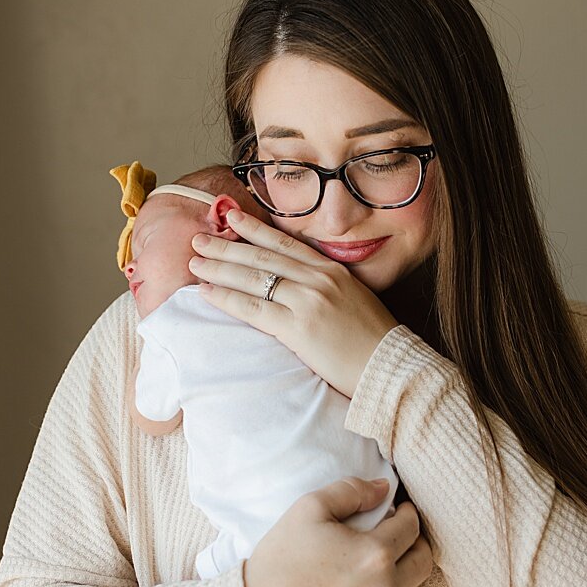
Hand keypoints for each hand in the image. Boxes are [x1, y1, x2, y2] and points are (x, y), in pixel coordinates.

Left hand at [190, 209, 397, 396]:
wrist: (391, 368)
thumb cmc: (375, 342)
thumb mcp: (356, 301)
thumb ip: (329, 288)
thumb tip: (300, 288)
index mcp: (334, 271)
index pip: (287, 244)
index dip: (256, 230)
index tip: (232, 219)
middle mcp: (319, 280)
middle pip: (263, 257)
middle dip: (227, 246)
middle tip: (199, 239)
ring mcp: (308, 302)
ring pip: (253, 278)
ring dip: (219, 269)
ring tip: (195, 263)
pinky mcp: (298, 327)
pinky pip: (253, 308)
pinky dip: (226, 298)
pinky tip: (206, 292)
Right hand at [243, 477, 433, 586]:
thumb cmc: (281, 561)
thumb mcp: (308, 509)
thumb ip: (351, 490)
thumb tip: (384, 488)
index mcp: (375, 554)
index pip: (411, 526)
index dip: (407, 512)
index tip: (398, 507)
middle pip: (424, 557)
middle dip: (416, 538)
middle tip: (400, 530)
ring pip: (420, 586)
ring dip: (413, 567)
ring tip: (395, 556)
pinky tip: (384, 583)